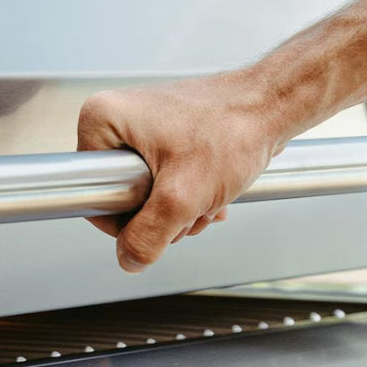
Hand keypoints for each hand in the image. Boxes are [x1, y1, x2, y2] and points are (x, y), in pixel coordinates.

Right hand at [77, 70, 294, 271]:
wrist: (273, 106)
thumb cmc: (234, 129)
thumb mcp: (183, 196)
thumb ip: (148, 236)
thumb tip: (129, 259)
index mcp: (101, 120)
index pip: (93, 195)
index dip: (128, 217)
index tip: (161, 205)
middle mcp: (115, 118)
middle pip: (122, 197)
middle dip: (162, 214)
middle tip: (192, 199)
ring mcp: (141, 127)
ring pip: (146, 194)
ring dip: (181, 208)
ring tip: (208, 193)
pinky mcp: (164, 136)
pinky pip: (164, 182)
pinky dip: (190, 195)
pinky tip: (213, 190)